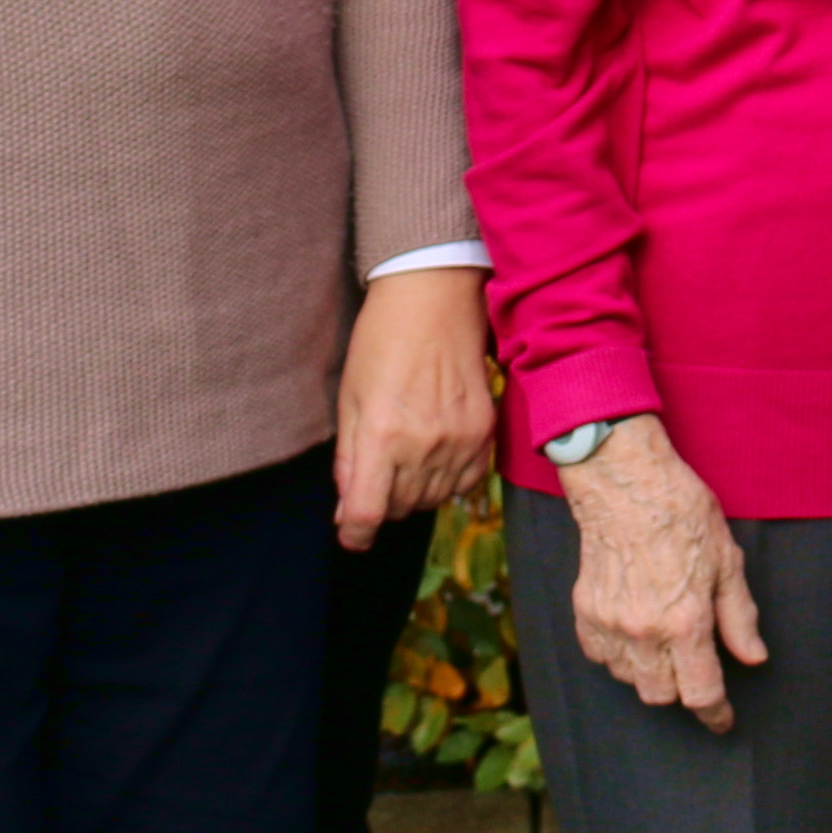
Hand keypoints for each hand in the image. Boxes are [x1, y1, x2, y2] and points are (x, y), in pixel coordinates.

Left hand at [336, 267, 498, 544]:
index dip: (354, 534)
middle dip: (382, 502)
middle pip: (400, 510)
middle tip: (377, 470)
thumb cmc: (381, 342)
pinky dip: (447, 481)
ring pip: (432, 500)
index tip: (351, 534)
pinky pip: (466, 483)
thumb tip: (347, 513)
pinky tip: (435, 454)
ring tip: (406, 454)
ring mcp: (459, 440)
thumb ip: (348, 461)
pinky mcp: (484, 432)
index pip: (368, 515)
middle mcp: (424, 445)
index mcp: (382, 435)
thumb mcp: (350, 398)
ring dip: (414, 492)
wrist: (435, 299)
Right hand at [558, 415, 765, 731]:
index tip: (722, 719)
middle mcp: (644, 632)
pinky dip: (619, 656)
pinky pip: (601, 657)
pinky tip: (635, 632)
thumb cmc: (682, 512)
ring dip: (651, 674)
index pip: (701, 693)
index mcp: (685, 622)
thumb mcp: (727, 560)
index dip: (716, 714)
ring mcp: (610, 624)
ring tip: (665, 643)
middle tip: (696, 667)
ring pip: (630, 680)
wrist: (625, 482)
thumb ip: (739, 616)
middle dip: (683, 691)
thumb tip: (753, 658)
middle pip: (662, 696)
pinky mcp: (585, 612)